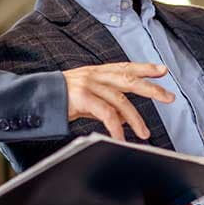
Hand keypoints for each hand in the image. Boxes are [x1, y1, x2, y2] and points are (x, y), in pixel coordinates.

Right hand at [61, 63, 175, 139]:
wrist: (35, 97)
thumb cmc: (59, 98)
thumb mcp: (85, 96)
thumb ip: (105, 103)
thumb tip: (123, 117)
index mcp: (96, 72)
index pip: (125, 67)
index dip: (144, 67)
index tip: (162, 70)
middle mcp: (94, 74)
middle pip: (128, 79)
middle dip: (151, 88)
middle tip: (168, 97)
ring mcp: (88, 84)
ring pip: (120, 99)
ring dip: (135, 118)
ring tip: (144, 133)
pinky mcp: (82, 97)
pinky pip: (106, 114)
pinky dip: (116, 128)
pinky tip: (121, 138)